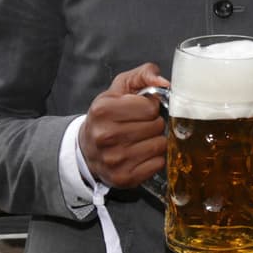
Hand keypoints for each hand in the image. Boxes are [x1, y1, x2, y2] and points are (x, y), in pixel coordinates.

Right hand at [78, 62, 168, 188]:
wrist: (87, 148)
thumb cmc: (107, 115)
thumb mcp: (120, 87)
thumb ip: (144, 74)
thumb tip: (165, 82)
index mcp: (103, 110)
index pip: (150, 106)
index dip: (150, 106)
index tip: (140, 110)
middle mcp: (106, 136)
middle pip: (156, 126)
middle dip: (153, 123)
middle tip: (140, 125)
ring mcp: (114, 160)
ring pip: (159, 145)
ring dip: (155, 140)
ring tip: (141, 138)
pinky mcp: (123, 178)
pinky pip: (158, 164)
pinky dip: (154, 158)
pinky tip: (141, 153)